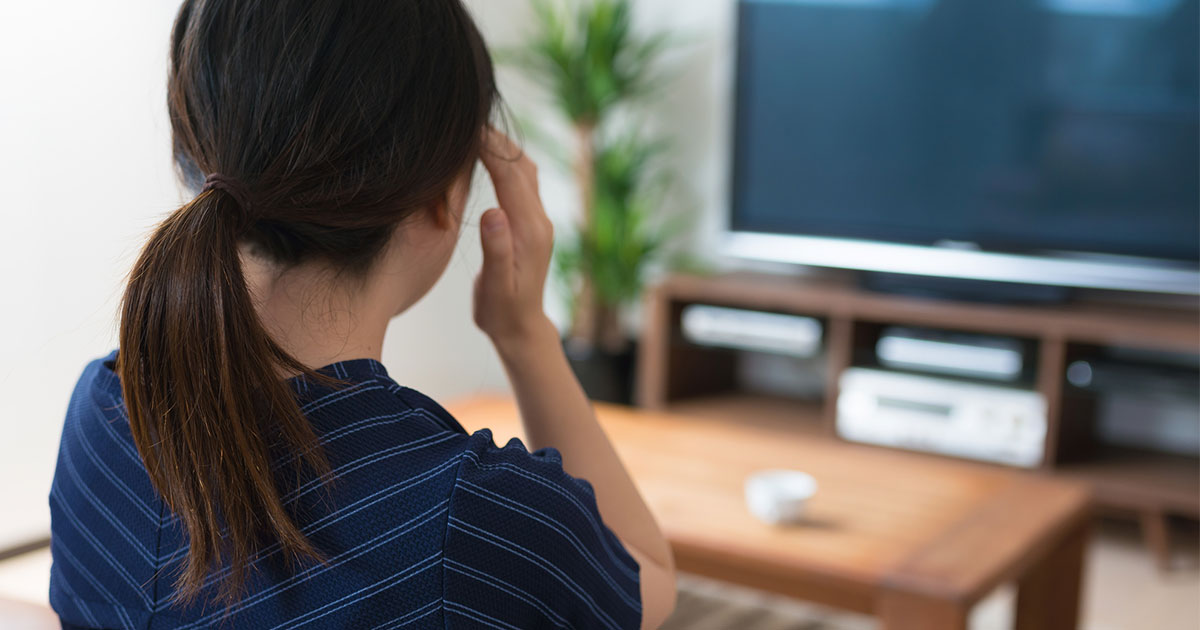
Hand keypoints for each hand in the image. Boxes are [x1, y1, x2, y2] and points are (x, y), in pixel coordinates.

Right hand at [473, 129, 555, 349]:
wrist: (521, 328)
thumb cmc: (502, 311)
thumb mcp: (495, 286)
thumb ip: (496, 249)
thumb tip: (493, 212)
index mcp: (530, 230)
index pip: (510, 176)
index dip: (490, 147)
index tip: (467, 125)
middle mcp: (539, 220)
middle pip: (520, 166)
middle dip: (495, 139)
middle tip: (467, 116)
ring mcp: (537, 221)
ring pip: (524, 171)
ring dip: (502, 148)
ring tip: (475, 129)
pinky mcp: (530, 225)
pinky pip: (521, 183)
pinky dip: (505, 164)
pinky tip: (487, 157)